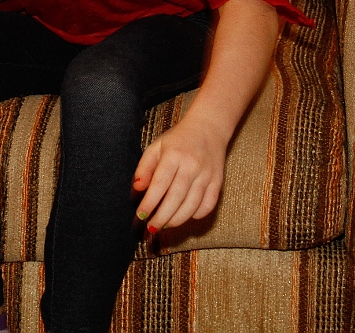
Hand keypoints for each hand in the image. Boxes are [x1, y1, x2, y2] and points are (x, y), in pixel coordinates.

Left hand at [132, 114, 227, 233]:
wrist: (209, 127)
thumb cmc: (178, 139)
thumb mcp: (157, 146)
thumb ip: (144, 167)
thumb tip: (137, 189)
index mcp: (174, 155)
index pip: (160, 184)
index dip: (149, 203)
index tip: (141, 215)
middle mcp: (192, 165)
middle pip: (176, 198)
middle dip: (162, 217)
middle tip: (151, 227)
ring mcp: (207, 175)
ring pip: (192, 205)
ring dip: (177, 220)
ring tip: (165, 225)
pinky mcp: (218, 181)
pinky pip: (208, 205)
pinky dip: (196, 215)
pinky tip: (185, 216)